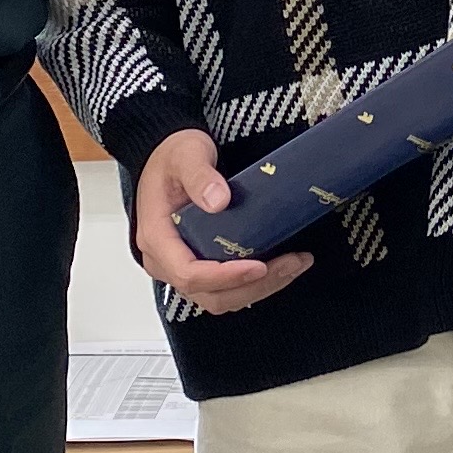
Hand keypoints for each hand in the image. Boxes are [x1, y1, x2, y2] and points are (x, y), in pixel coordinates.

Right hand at [135, 126, 314, 315]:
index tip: (258, 266)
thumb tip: (218, 201)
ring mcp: (183, 265)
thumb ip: (199, 175)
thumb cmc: (172, 156)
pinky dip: (256, 282)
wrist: (166, 155)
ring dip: (260, 287)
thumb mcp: (186, 155)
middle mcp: (166, 261)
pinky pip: (227, 287)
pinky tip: (282, 264)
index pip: (189, 274)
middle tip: (291, 263)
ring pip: (222, 297)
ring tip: (295, 263)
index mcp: (157, 238)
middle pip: (210, 294)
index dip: (225, 277)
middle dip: (254, 286)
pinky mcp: (200, 264)